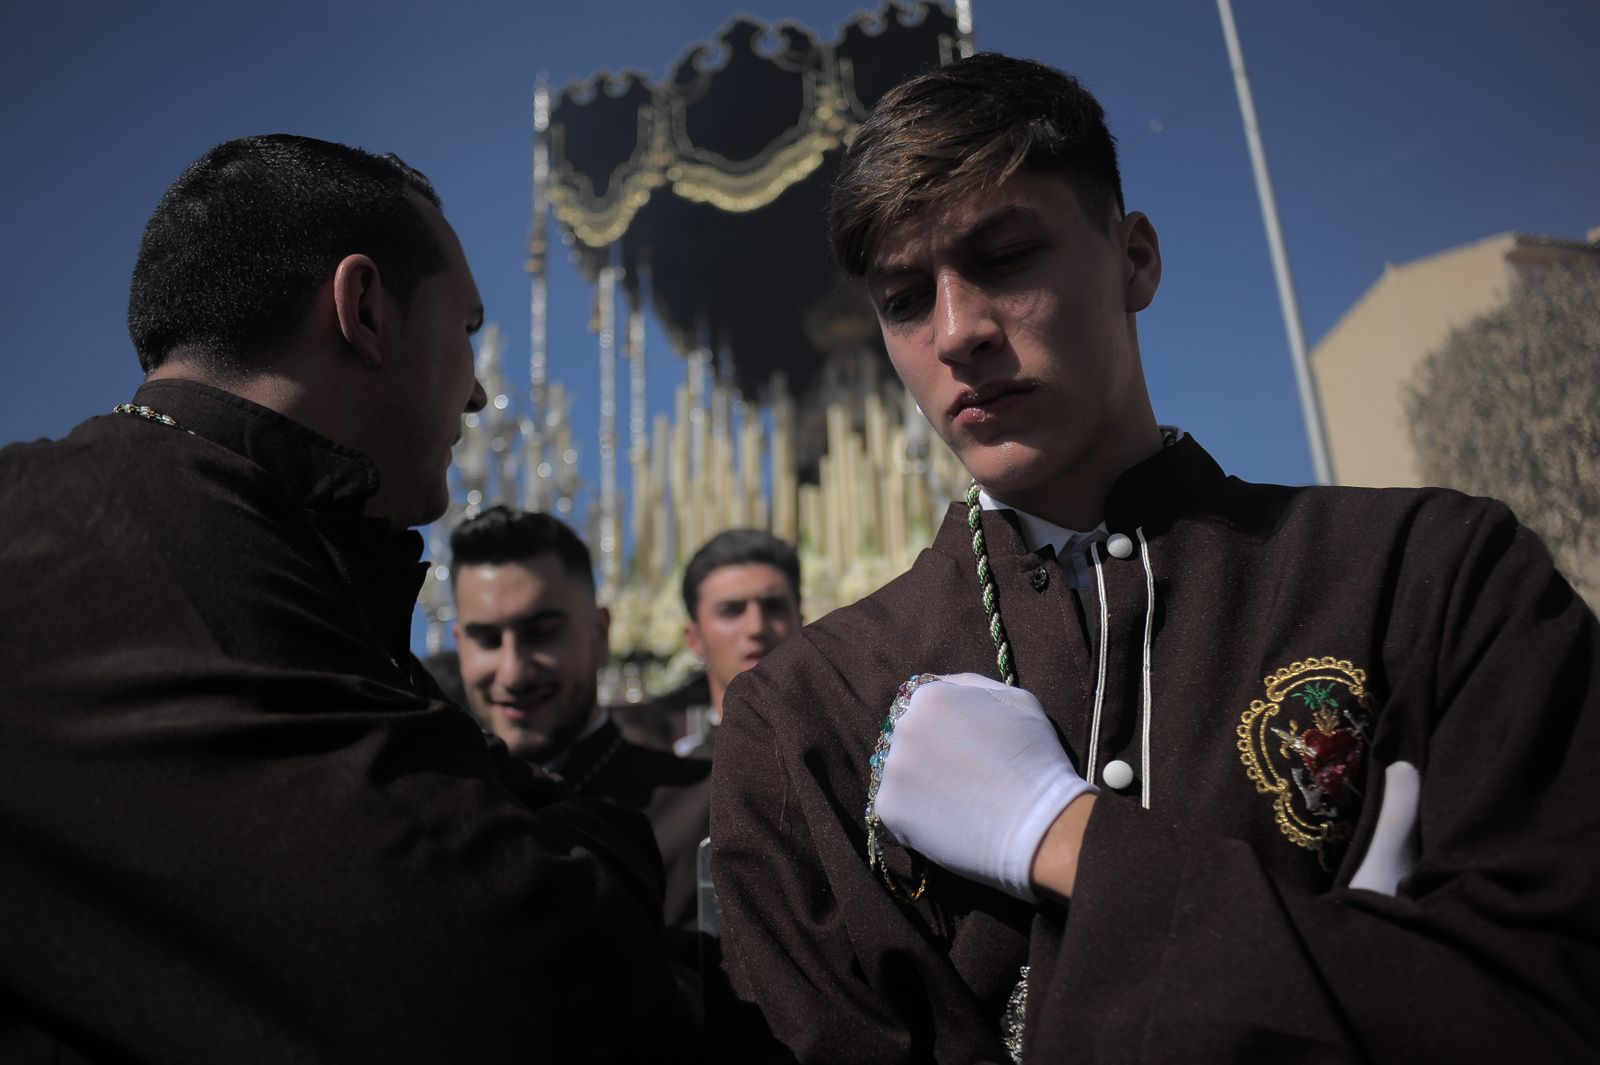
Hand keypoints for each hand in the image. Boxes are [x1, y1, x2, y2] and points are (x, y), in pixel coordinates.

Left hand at [873, 673, 1095, 900]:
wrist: (1036, 823)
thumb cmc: (1035, 758)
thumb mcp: (1014, 700)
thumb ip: (970, 687)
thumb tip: (944, 686)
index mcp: (931, 697)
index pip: (922, 708)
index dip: (943, 730)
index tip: (964, 751)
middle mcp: (903, 727)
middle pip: (908, 739)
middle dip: (929, 755)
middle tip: (962, 779)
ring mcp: (892, 768)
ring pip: (900, 774)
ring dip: (920, 786)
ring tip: (958, 804)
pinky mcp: (888, 808)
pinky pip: (897, 810)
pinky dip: (916, 818)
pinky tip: (948, 823)